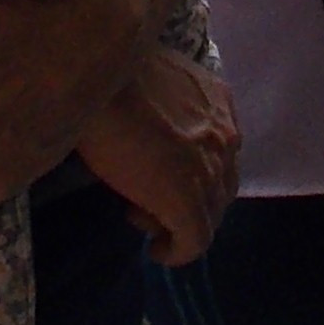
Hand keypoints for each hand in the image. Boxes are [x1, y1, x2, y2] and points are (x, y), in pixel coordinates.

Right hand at [78, 50, 238, 264]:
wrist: (97, 79)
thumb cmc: (107, 72)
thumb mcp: (150, 82)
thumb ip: (163, 104)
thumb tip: (147, 128)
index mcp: (219, 100)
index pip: (220, 149)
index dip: (192, 170)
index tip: (156, 173)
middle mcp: (226, 135)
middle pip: (220, 185)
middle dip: (188, 200)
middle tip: (146, 200)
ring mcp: (209, 170)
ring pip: (210, 215)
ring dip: (178, 223)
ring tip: (141, 217)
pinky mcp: (188, 201)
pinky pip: (195, 241)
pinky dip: (177, 252)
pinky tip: (157, 252)